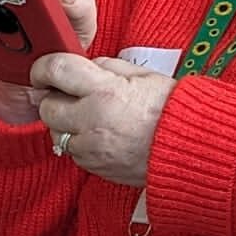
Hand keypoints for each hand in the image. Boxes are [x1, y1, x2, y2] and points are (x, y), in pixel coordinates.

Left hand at [33, 54, 173, 185]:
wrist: (192, 150)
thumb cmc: (173, 110)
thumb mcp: (142, 75)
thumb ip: (107, 67)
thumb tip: (84, 67)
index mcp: (105, 90)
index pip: (56, 70)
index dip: (43, 68)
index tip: (43, 70)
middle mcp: (92, 120)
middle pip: (47, 107)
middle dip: (56, 99)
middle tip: (73, 95)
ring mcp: (92, 148)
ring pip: (56, 133)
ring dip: (66, 123)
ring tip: (93, 117)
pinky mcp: (95, 168)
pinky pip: (73, 152)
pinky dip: (80, 142)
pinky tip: (102, 135)